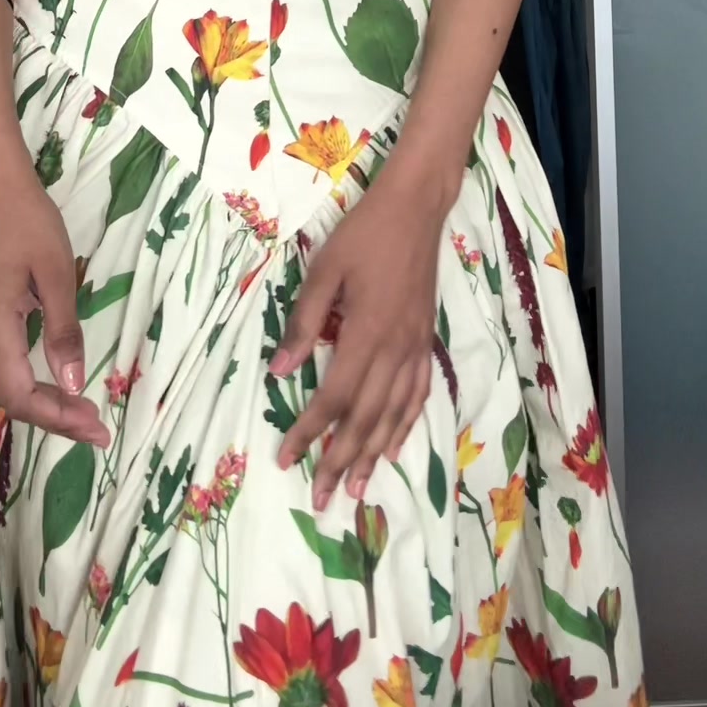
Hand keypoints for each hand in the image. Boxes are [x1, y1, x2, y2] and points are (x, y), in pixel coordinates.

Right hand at [0, 147, 109, 447]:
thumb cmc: (28, 223)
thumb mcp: (55, 274)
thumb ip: (63, 331)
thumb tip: (74, 385)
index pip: (22, 397)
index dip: (59, 419)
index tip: (97, 429)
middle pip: (13, 398)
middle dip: (56, 419)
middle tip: (99, 429)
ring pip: (8, 385)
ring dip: (46, 404)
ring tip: (85, 415)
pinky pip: (6, 366)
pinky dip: (33, 384)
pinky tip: (59, 386)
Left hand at [272, 171, 445, 508]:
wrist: (417, 208)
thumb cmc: (364, 234)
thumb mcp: (323, 270)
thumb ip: (302, 322)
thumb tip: (280, 371)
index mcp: (364, 333)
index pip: (333, 397)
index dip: (309, 432)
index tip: (287, 458)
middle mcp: (394, 349)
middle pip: (365, 419)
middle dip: (341, 461)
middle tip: (322, 498)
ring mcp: (415, 347)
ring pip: (393, 415)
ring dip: (373, 455)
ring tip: (357, 489)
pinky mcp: (426, 340)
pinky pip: (417, 394)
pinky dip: (405, 425)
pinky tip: (393, 447)